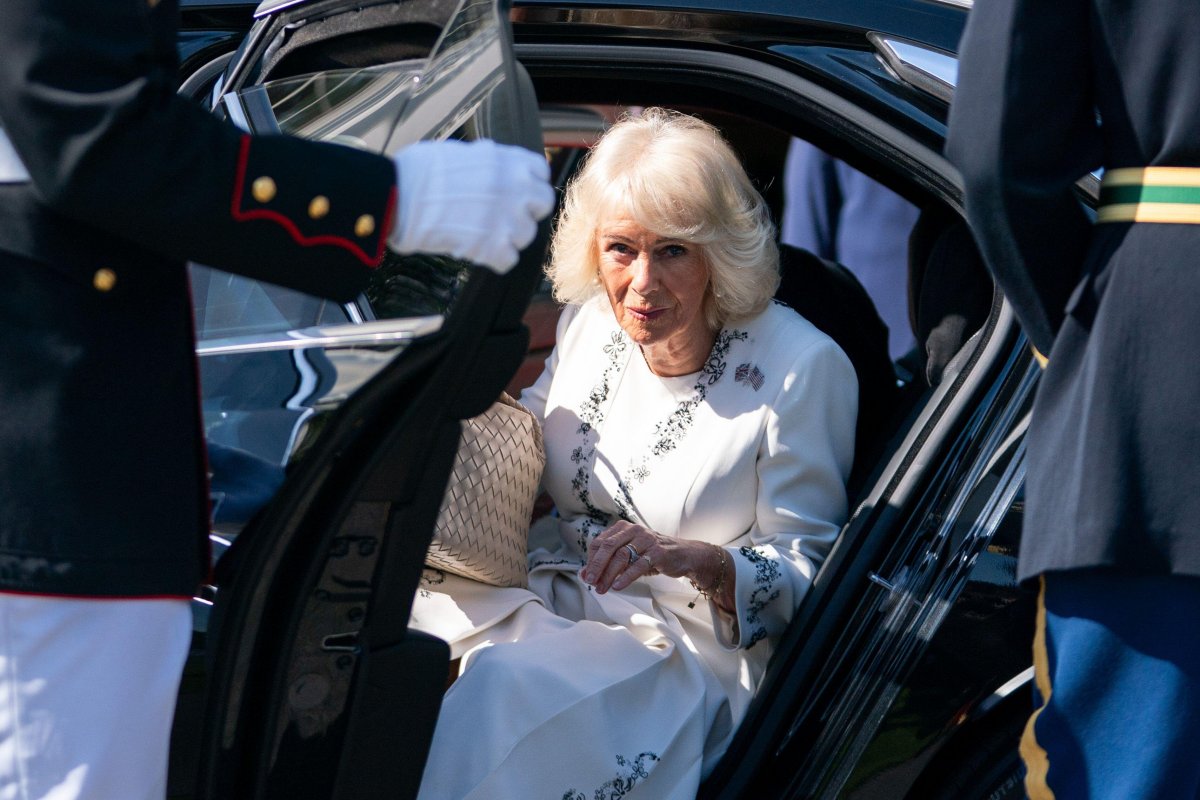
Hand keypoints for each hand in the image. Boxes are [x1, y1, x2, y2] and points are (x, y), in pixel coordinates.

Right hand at [389, 139, 554, 272]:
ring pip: (526, 235)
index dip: (527, 184)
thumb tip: (493, 161)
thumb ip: (487, 160)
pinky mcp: (493, 247)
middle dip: (524, 211)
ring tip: (482, 234)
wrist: (398, 197)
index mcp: (508, 161)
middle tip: (501, 216)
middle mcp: (515, 188)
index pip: (540, 173)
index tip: (514, 192)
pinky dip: (493, 259)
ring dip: (507, 237)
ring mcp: (507, 219)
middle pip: (541, 205)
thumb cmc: (419, 171)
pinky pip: (508, 260)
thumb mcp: (461, 151)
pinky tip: (476, 251)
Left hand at [580, 520, 728, 599]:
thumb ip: (608, 563)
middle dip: (596, 566)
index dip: (591, 559)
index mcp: (623, 528)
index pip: (600, 541)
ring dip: (609, 574)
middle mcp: (634, 530)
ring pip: (622, 556)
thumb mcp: (629, 557)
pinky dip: (626, 577)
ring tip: (602, 588)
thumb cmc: (652, 555)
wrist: (684, 555)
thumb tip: (584, 575)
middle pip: (608, 546)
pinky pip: (638, 565)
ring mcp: (646, 539)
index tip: (586, 576)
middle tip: (589, 581)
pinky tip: (618, 586)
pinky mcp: (658, 552)